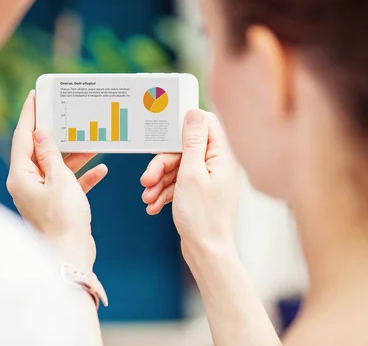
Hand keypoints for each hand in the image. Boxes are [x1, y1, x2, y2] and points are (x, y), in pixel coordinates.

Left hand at [7, 91, 107, 269]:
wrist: (70, 257)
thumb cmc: (63, 219)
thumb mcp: (59, 179)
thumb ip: (50, 153)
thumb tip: (39, 133)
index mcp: (20, 176)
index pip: (22, 137)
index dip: (29, 115)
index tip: (34, 96)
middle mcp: (28, 184)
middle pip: (40, 151)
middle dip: (57, 135)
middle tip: (66, 113)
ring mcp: (42, 196)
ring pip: (57, 167)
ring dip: (75, 156)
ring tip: (93, 141)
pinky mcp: (57, 205)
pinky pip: (69, 184)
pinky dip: (83, 177)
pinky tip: (101, 170)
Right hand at [141, 110, 240, 249]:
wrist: (207, 254)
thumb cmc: (202, 217)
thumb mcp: (190, 174)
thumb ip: (191, 142)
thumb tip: (194, 112)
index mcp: (221, 156)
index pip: (206, 124)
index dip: (184, 125)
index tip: (163, 132)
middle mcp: (217, 165)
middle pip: (185, 149)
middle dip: (162, 163)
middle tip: (146, 179)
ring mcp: (208, 180)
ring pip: (178, 168)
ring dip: (160, 181)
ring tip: (147, 198)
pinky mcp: (199, 193)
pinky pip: (179, 184)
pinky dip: (165, 192)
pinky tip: (153, 206)